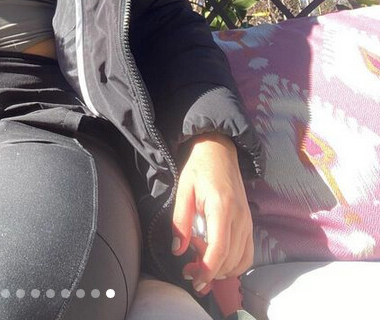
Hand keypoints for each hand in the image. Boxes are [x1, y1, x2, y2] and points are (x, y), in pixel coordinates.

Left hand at [171, 132, 253, 295]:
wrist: (219, 151)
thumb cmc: (199, 168)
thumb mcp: (183, 189)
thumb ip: (180, 220)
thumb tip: (177, 250)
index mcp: (221, 207)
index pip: (219, 248)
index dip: (206, 269)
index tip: (193, 278)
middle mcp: (240, 217)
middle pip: (230, 259)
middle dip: (210, 272)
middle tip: (189, 271)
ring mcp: (248, 221)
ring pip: (240, 260)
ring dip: (221, 270)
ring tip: (201, 265)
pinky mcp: (250, 223)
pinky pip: (247, 253)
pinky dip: (235, 264)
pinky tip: (218, 261)